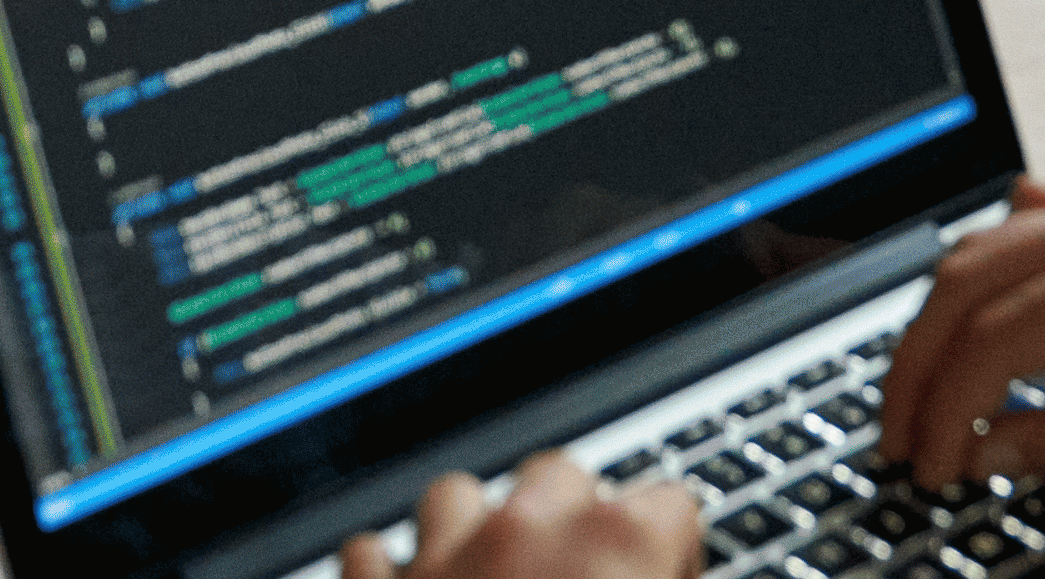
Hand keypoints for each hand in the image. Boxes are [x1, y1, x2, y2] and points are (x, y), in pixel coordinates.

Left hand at [337, 454, 698, 578]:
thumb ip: (662, 576)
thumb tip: (666, 571)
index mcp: (616, 549)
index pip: (672, 505)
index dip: (672, 549)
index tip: (664, 577)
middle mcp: (525, 533)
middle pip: (559, 476)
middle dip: (570, 520)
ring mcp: (441, 556)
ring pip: (457, 496)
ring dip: (474, 532)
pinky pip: (372, 552)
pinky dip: (391, 572)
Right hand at [878, 180, 1044, 486]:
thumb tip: (994, 452)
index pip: (994, 342)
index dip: (947, 411)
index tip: (931, 466)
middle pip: (963, 284)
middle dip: (917, 370)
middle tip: (902, 441)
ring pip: (981, 249)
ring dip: (940, 324)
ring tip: (929, 398)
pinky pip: (1025, 225)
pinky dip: (983, 274)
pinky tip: (977, 319)